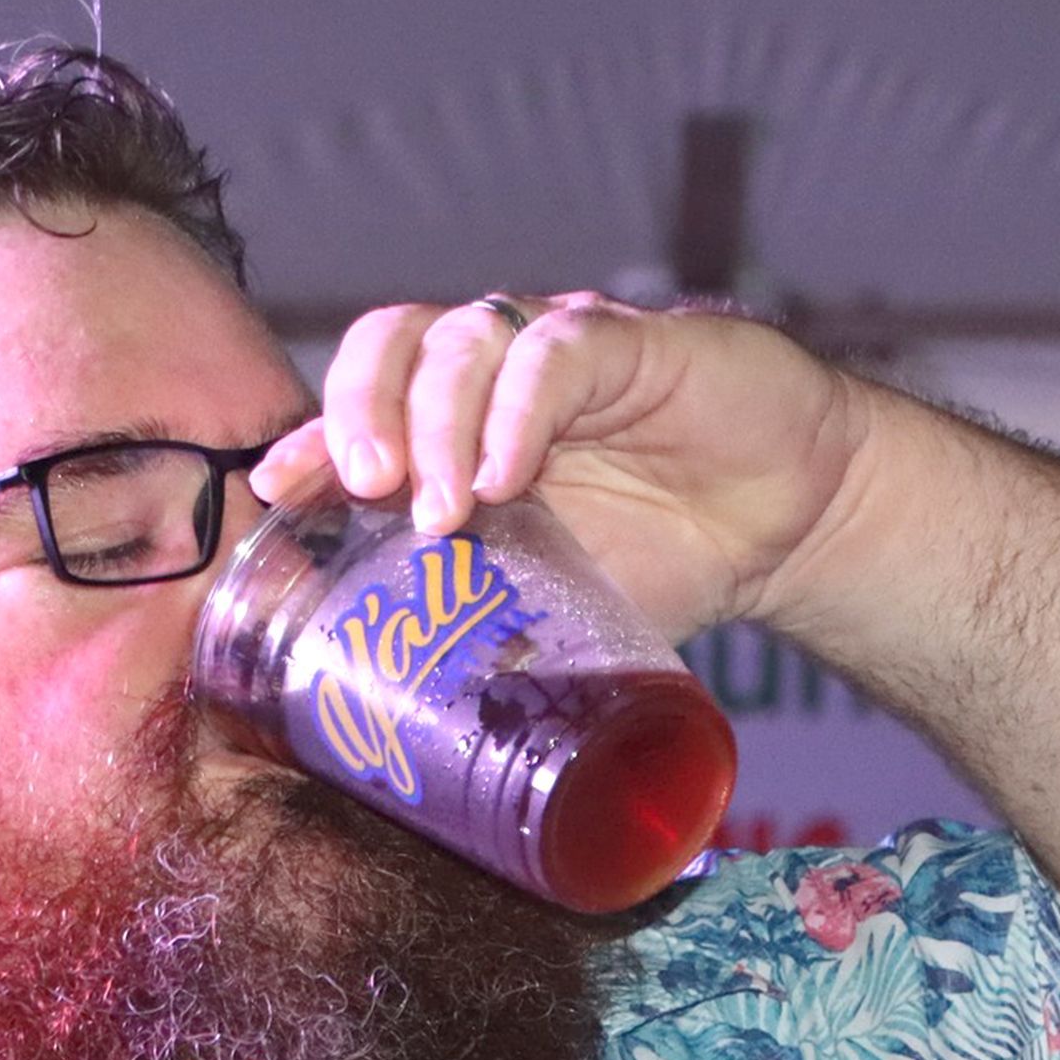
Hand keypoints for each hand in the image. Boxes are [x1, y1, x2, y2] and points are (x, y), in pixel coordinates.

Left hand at [252, 293, 872, 641]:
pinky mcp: (632, 344)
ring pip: (464, 339)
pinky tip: (508, 478)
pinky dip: (519, 412)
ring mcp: (559, 350)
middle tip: (365, 489)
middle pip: (392, 342)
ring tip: (442, 513)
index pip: (362, 402)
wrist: (782, 525)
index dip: (312, 435)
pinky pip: (556, 353)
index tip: (277, 492)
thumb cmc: (656, 561)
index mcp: (457, 425)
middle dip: (359, 412)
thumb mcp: (546, 606)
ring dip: (436, 423)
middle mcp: (495, 373)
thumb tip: (392, 721)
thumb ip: (477, 628)